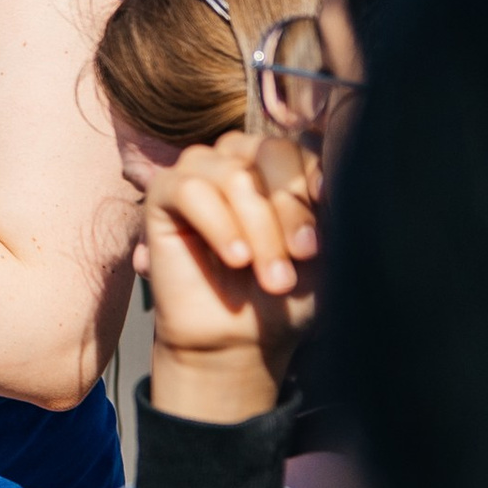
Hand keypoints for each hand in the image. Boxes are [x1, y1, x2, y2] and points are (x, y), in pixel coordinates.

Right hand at [132, 129, 319, 415]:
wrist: (243, 339)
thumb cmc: (284, 292)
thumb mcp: (320, 246)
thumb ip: (322, 203)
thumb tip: (324, 173)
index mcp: (278, 163)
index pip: (300, 147)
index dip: (312, 184)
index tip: (320, 235)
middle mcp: (239, 157)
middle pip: (270, 152)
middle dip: (290, 209)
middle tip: (301, 257)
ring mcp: (200, 171)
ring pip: (234, 175)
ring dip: (258, 228)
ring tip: (272, 277)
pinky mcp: (163, 194)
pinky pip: (189, 190)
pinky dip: (218, 224)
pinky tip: (235, 258)